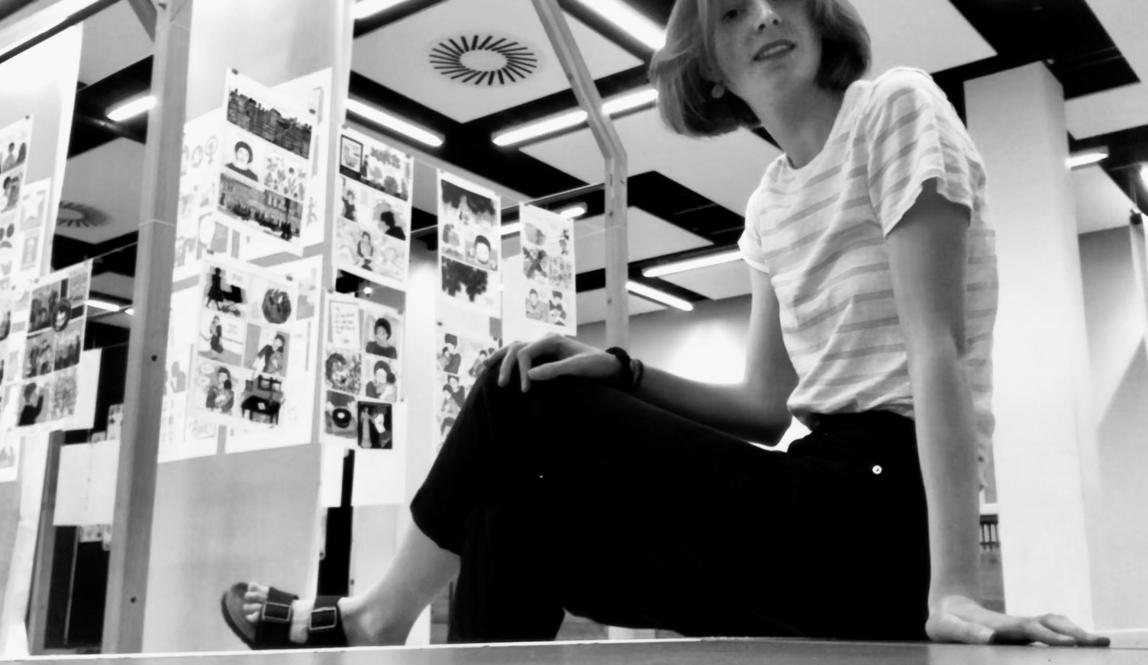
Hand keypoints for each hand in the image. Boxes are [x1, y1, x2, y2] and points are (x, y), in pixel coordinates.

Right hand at [485, 334, 620, 391]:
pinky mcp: (544, 357)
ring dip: (500, 359)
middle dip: (505, 365)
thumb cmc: (596, 366)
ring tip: (483, 369)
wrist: (609, 367)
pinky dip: (507, 362)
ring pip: (514, 350)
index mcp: (552, 340)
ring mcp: (543, 348)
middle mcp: (545, 341)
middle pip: (516, 348)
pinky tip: (496, 369)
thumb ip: (554, 370)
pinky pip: (520, 358)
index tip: (524, 390)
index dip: (521, 371)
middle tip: (501, 385)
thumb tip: (529, 375)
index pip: (525, 352)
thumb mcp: (578, 368)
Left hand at [926, 594, 1108, 646]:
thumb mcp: (946, 627)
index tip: (1069, 643)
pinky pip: (1049, 630)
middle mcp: (1014, 624)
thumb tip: (992, 637)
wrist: (946, 605)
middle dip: (1074, 632)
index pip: (1028, 630)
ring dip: (1076, 632)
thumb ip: (966, 633)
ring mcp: (1020, 626)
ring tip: (1101, 643)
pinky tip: (1083, 644)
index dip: (1048, 635)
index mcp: (998, 625)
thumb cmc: (944, 620)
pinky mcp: (1021, 631)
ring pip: (1053, 624)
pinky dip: (1068, 634)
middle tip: (1100, 643)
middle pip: (1048, 623)